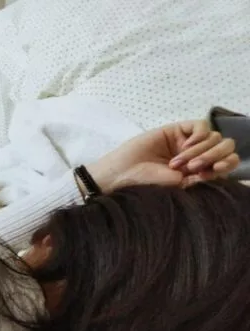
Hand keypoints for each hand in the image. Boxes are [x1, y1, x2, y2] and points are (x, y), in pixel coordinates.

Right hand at [87, 120, 239, 193]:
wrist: (124, 173)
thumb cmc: (146, 183)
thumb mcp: (178, 184)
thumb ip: (201, 175)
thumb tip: (222, 164)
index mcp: (199, 171)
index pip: (227, 161)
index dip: (227, 163)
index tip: (214, 170)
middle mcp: (196, 155)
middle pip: (224, 147)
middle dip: (213, 156)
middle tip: (193, 167)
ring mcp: (187, 141)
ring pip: (213, 137)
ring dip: (199, 150)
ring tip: (178, 162)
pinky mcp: (178, 129)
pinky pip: (201, 126)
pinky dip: (198, 136)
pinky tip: (184, 146)